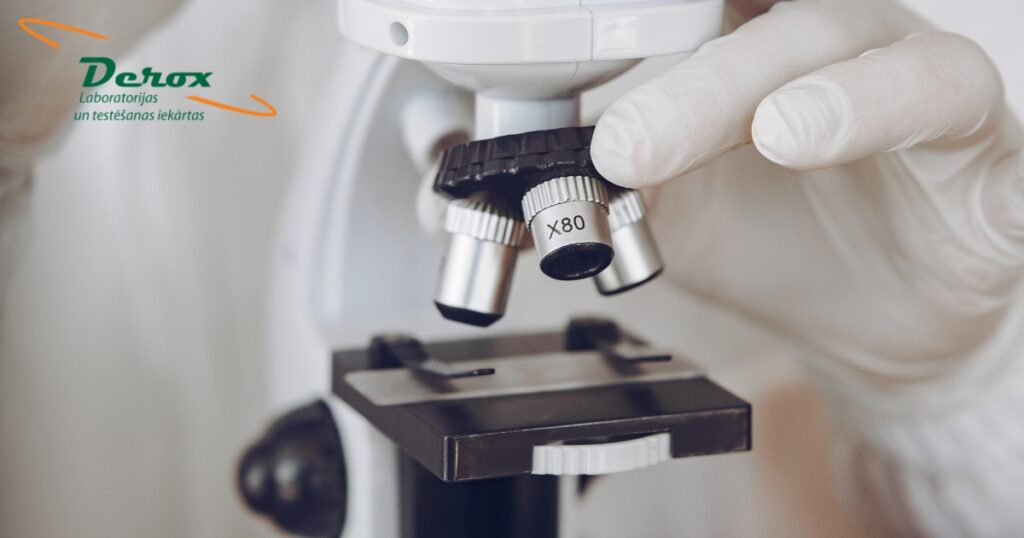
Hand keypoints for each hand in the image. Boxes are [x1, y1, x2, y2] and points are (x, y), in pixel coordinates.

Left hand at [591, 0, 1023, 412]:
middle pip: (762, 32)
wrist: (878, 325)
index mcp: (750, 56)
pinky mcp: (978, 140)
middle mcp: (831, 47)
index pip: (695, 18)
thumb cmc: (781, 247)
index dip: (639, 34)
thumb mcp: (679, 221)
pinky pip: (947, 96)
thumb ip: (615, 193)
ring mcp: (907, 81)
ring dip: (798, 90)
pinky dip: (885, 108)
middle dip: (692, 89)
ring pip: (857, 49)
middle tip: (626, 145)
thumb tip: (534, 193)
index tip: (571, 84)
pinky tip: (829, 138)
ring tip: (764, 132)